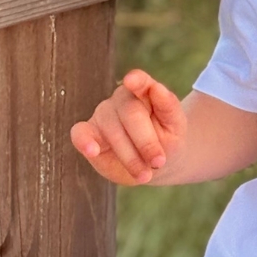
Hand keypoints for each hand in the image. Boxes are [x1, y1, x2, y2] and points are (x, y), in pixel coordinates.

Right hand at [71, 69, 186, 185]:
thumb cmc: (167, 139)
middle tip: (158, 163)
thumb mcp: (176, 126)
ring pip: (112, 129)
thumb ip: (169, 106)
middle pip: (131, 113)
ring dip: (129, 156)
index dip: (136, 81)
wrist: (154, 165)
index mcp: (144, 90)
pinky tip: (92, 151)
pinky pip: (79, 133)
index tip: (131, 81)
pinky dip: (84, 141)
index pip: (140, 81)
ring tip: (144, 175)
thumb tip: (157, 87)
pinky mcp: (89, 134)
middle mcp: (121, 98)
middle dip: (146, 142)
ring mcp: (103, 115)